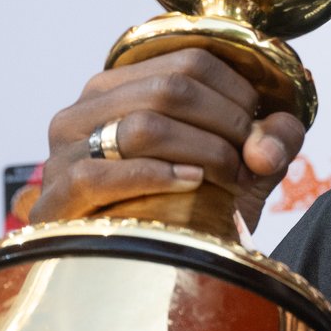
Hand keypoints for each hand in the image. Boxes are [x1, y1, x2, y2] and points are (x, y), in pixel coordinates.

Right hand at [35, 48, 305, 229]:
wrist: (144, 268)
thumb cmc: (191, 208)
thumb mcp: (243, 165)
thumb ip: (273, 139)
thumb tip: (268, 144)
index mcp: (126, 84)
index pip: (191, 61)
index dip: (239, 95)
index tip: (259, 134)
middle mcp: (87, 107)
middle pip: (172, 87)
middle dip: (227, 125)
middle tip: (249, 163)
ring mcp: (65, 150)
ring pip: (143, 124)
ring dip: (202, 152)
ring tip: (228, 178)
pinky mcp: (57, 195)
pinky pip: (100, 173)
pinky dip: (155, 176)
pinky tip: (191, 184)